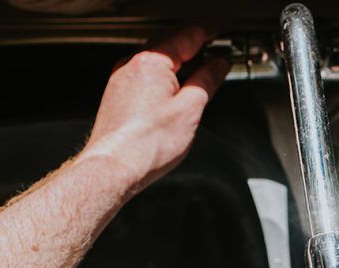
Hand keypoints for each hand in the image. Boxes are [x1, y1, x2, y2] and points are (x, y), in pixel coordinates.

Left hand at [83, 25, 229, 191]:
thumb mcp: (190, 109)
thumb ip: (208, 80)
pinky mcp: (119, 94)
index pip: (188, 34)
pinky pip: (147, 74)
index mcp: (151, 61)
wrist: (114, 168)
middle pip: (171, 43)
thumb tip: (219, 65)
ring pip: (158, 59)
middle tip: (220, 48)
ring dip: (182, 61)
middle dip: (197, 44)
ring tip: (204, 71)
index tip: (224, 28)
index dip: (211, 30)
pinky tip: (178, 89)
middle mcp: (132, 64)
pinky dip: (166, 75)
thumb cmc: (145, 145)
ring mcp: (122, 79)